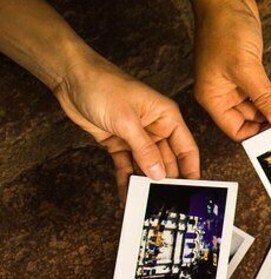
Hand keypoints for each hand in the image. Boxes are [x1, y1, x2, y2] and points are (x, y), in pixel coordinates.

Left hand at [54, 52, 199, 201]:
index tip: (193, 188)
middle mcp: (154, 127)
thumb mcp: (127, 121)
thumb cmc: (103, 86)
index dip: (191, 168)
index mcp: (166, 116)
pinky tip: (127, 192)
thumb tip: (159, 174)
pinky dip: (126, 178)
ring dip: (145, 181)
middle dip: (165, 179)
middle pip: (166, 159)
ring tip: (145, 200)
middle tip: (165, 200)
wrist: (70, 78)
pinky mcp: (118, 142)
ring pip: (146, 165)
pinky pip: (126, 164)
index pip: (186, 147)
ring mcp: (136, 136)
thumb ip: (145, 150)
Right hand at [186, 0, 270, 140]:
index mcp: (213, 97)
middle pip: (254, 117)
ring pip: (263, 101)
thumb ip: (266, 99)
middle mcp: (222, 92)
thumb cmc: (224, 28)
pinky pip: (265, 86)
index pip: (237, 130)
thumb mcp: (247, 69)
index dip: (260, 133)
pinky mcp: (247, 69)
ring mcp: (235, 80)